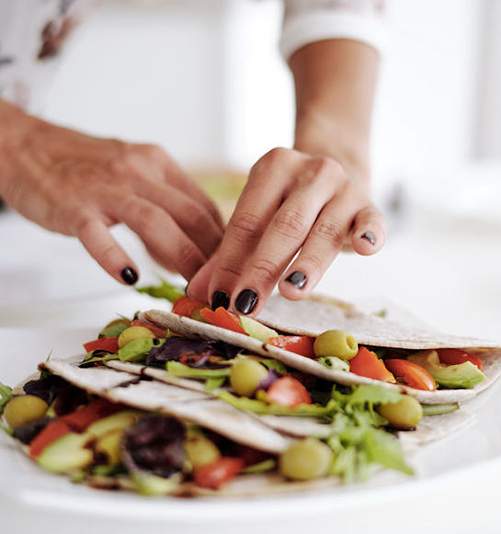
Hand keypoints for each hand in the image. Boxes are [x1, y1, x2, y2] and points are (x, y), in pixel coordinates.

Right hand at [0, 101, 222, 283]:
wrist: (23, 146)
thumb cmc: (84, 168)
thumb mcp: (135, 174)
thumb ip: (165, 210)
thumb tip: (193, 255)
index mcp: (159, 163)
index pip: (205, 206)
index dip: (224, 243)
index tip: (232, 270)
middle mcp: (139, 171)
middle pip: (191, 215)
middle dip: (213, 256)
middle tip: (222, 287)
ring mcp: (106, 188)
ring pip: (156, 222)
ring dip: (182, 257)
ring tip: (193, 288)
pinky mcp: (73, 206)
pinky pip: (97, 233)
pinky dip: (114, 255)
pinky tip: (128, 277)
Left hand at [186, 147, 384, 314]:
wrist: (341, 172)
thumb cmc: (292, 204)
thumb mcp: (261, 218)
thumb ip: (231, 254)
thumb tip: (200, 294)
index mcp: (274, 167)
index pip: (247, 220)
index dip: (229, 260)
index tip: (217, 297)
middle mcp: (312, 172)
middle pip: (284, 226)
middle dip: (262, 269)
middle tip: (244, 305)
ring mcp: (345, 188)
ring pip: (325, 231)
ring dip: (308, 263)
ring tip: (291, 292)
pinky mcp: (370, 206)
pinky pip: (372, 222)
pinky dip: (369, 235)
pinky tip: (364, 248)